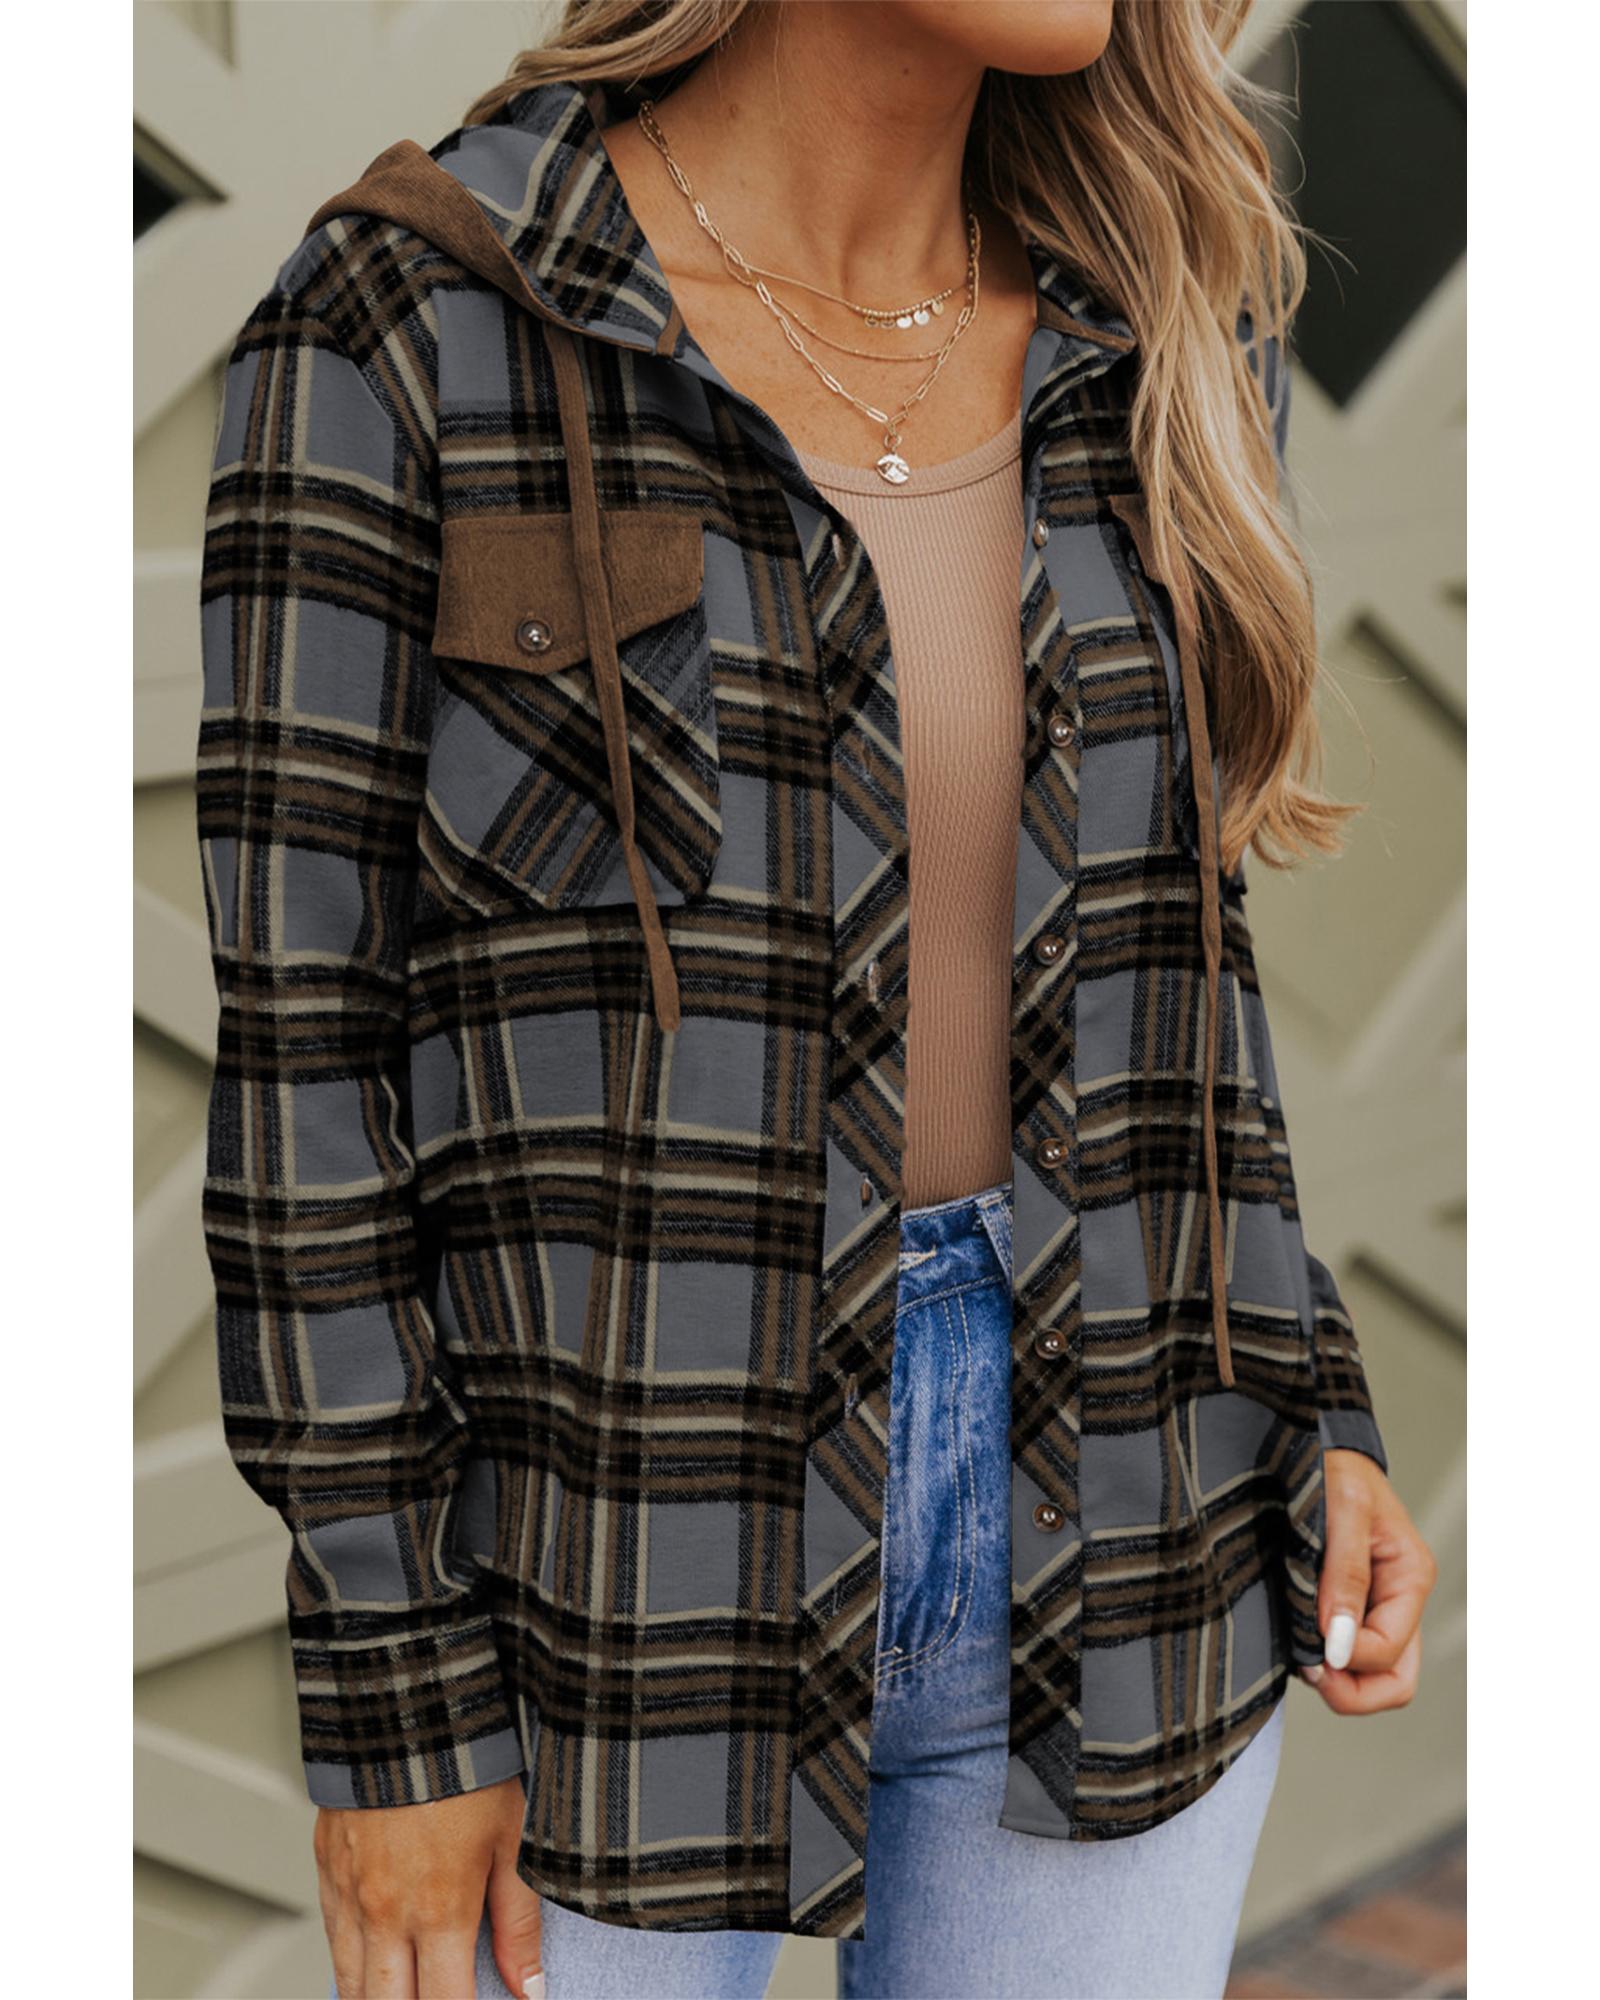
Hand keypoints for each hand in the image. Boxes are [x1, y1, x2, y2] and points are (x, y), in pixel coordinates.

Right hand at [317, 1774, 542, 1997]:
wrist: (407, 1706)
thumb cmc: (471, 1768)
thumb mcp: (514, 1840)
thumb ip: (518, 1923)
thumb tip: (528, 1989)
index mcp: (441, 1911)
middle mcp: (388, 1913)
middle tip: (437, 1998)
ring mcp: (350, 1894)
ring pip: (352, 1985)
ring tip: (407, 1993)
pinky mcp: (326, 1869)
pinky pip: (332, 1941)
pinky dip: (351, 1968)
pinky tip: (372, 1971)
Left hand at [1301, 1448, 1436, 1714]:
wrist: (1313, 1444)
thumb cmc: (1333, 1467)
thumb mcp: (1341, 1510)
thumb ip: (1345, 1576)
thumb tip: (1339, 1643)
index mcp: (1410, 1578)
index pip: (1389, 1652)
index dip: (1349, 1661)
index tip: (1308, 1649)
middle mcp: (1398, 1600)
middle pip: (1395, 1682)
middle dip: (1353, 1692)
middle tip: (1307, 1671)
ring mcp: (1374, 1607)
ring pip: (1369, 1675)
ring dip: (1333, 1676)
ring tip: (1294, 1646)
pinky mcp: (1346, 1606)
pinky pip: (1343, 1653)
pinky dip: (1319, 1656)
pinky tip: (1291, 1631)